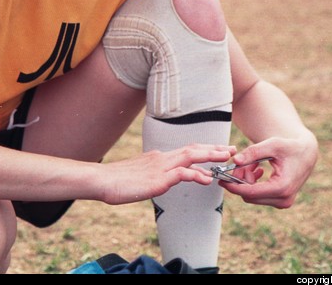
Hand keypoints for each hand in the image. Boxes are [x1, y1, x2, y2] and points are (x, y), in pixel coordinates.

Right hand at [99, 143, 235, 204]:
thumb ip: (153, 176)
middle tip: (231, 149)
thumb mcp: (139, 177)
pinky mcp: (157, 179)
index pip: (186, 150)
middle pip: (192, 148)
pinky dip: (195, 174)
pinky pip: (180, 173)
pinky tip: (206, 179)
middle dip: (213, 149)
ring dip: (209, 156)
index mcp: (158, 157)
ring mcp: (160, 167)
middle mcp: (161, 158)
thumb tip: (161, 180)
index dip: (204, 149)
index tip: (218, 151)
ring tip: (226, 157)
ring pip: (190, 156)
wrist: (100, 180)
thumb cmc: (116, 181)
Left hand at [218, 134, 317, 207]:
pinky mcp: (281, 202)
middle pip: (250, 195)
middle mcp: (283, 199)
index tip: (221, 179)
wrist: (306, 154)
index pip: (250, 192)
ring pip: (253, 196)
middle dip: (240, 180)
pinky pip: (259, 196)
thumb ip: (253, 152)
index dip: (233, 186)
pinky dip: (253, 183)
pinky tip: (257, 169)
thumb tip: (235, 161)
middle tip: (239, 164)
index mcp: (282, 187)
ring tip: (252, 164)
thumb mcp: (272, 145)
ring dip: (247, 181)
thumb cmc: (290, 147)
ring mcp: (283, 202)